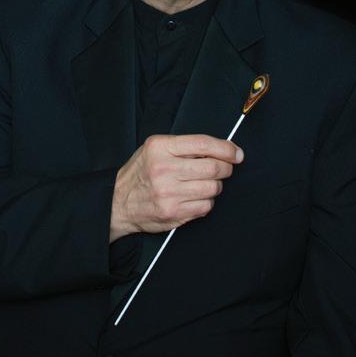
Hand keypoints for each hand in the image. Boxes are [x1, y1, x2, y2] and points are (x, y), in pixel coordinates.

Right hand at [109, 134, 243, 241]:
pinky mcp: (173, 212)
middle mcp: (164, 169)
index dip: (226, 148)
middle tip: (224, 169)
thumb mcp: (155, 148)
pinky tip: (195, 197)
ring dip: (215, 186)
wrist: (118, 202)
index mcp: (160, 147)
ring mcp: (168, 193)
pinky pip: (206, 206)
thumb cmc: (141, 172)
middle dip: (226, 168)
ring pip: (213, 188)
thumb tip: (222, 149)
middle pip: (213, 168)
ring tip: (204, 183)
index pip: (203, 144)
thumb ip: (184, 146)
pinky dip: (207, 201)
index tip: (237, 153)